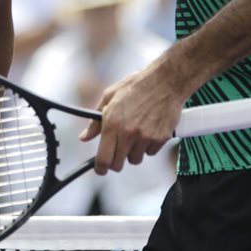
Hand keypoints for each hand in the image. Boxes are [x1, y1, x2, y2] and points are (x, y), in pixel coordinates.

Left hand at [81, 56, 185, 174]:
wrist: (165, 81)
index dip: (100, 168)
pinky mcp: (161, 139)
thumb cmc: (136, 86)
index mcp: (112, 123)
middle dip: (116, 160)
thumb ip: (95, 120)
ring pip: (135, 159)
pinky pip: (151, 152)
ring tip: (136, 133)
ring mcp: (145, 137)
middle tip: (118, 148)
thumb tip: (84, 137)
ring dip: (133, 151)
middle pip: (118, 164)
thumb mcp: (109, 97)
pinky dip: (149, 146)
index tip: (101, 169)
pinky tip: (149, 129)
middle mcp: (128, 133)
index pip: (103, 158)